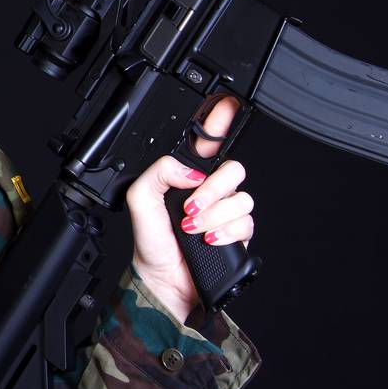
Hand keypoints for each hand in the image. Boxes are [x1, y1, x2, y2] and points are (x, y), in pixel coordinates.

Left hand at [125, 95, 254, 321]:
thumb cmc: (151, 245)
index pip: (208, 144)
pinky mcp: (239, 234)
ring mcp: (226, 213)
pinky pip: (247, 222)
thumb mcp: (140, 201)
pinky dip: (227, 232)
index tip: (228, 105)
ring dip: (215, 215)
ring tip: (194, 230)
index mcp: (186, 178)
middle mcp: (210, 192)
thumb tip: (192, 171)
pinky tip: (210, 240)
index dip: (220, 122)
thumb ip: (160, 174)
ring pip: (243, 197)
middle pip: (233, 169)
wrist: (164, 283)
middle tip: (191, 207)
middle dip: (214, 188)